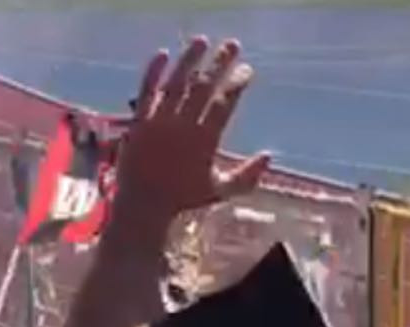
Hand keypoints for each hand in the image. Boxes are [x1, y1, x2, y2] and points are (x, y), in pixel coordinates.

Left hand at [111, 37, 269, 230]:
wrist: (143, 204)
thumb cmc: (183, 198)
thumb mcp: (221, 190)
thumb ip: (247, 175)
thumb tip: (270, 156)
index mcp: (204, 140)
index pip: (224, 103)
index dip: (237, 83)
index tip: (247, 70)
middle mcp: (182, 127)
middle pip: (203, 86)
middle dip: (220, 62)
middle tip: (232, 45)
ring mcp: (159, 122)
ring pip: (176, 82)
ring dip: (190, 58)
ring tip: (202, 40)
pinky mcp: (139, 121)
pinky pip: (146, 90)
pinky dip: (154, 71)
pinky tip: (163, 54)